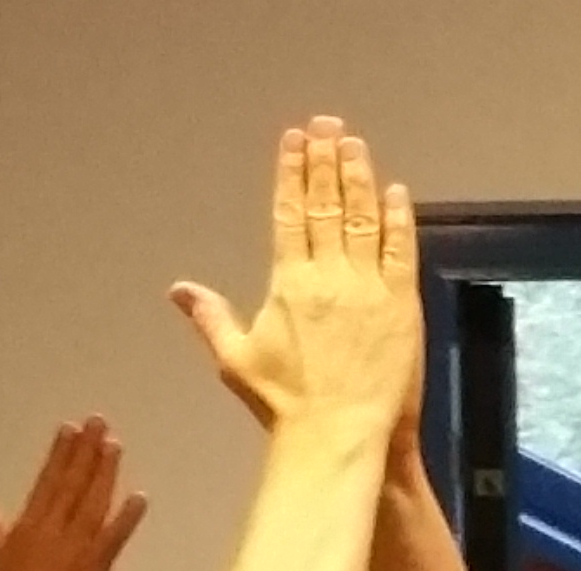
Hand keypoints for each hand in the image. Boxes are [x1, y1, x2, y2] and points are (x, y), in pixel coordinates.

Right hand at [0, 417, 147, 570]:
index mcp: (28, 527)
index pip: (47, 482)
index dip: (59, 454)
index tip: (69, 428)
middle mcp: (51, 531)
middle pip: (71, 484)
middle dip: (85, 451)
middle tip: (98, 421)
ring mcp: (74, 548)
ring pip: (92, 503)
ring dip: (104, 473)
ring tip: (114, 445)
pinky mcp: (94, 568)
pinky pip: (113, 539)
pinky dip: (126, 518)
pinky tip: (139, 496)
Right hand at [169, 118, 421, 436]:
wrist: (339, 436)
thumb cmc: (287, 405)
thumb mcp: (238, 359)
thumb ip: (211, 317)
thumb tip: (178, 291)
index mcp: (288, 283)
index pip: (288, 213)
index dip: (291, 172)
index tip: (293, 141)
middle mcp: (328, 276)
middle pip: (325, 205)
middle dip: (325, 160)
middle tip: (326, 125)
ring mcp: (367, 288)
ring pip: (363, 218)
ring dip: (359, 177)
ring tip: (354, 144)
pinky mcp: (402, 305)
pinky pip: (401, 251)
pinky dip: (398, 219)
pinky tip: (395, 192)